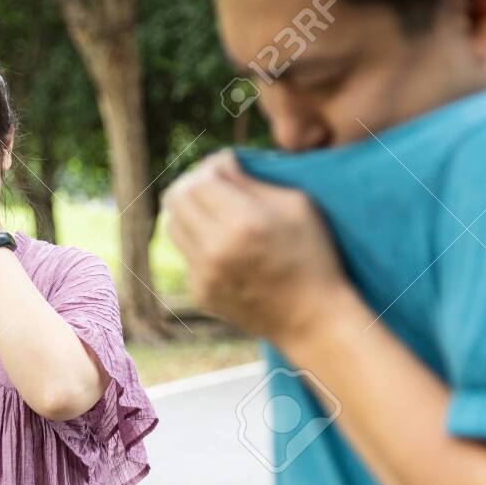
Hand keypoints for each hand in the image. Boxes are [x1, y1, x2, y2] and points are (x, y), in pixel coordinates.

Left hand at [164, 149, 350, 340]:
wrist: (313, 319)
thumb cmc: (313, 255)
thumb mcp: (296, 205)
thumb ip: (252, 180)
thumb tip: (220, 165)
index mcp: (242, 223)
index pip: (201, 178)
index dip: (213, 165)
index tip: (230, 167)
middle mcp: (215, 250)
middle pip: (176, 197)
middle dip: (194, 182)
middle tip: (216, 183)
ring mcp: (204, 275)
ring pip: (172, 225)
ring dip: (189, 210)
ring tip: (215, 210)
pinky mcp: (200, 293)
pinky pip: (185, 253)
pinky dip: (199, 241)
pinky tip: (225, 245)